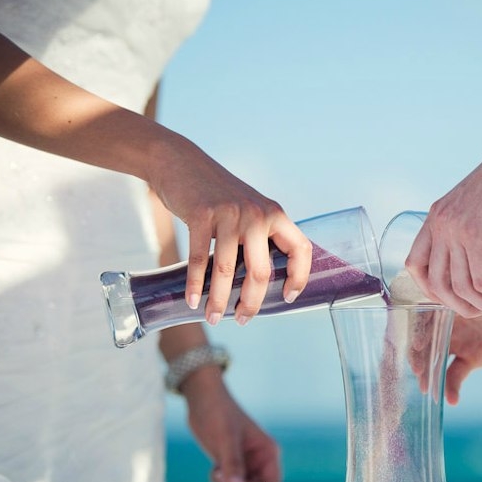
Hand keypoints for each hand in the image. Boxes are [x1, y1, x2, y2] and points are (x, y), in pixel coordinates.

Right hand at [147, 136, 311, 325]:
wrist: (181, 162)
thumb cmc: (216, 195)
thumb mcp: (249, 209)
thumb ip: (259, 236)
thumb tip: (261, 281)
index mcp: (275, 214)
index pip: (301, 250)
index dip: (299, 277)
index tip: (288, 297)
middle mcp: (257, 214)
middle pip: (261, 272)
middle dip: (251, 303)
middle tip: (242, 320)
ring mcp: (230, 214)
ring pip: (226, 270)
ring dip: (219, 300)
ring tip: (214, 318)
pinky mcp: (201, 215)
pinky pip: (198, 259)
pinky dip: (195, 284)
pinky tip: (193, 301)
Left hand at [180, 368, 280, 481]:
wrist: (203, 401)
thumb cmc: (218, 413)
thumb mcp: (225, 438)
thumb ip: (232, 464)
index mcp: (268, 452)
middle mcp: (261, 461)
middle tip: (219, 477)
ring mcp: (247, 465)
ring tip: (215, 471)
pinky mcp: (233, 466)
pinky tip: (213, 470)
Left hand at [406, 156, 481, 316]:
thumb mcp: (475, 210)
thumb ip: (467, 233)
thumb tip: (478, 264)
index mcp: (434, 219)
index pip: (415, 265)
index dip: (431, 290)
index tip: (458, 300)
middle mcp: (439, 225)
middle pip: (438, 285)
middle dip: (465, 307)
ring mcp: (454, 230)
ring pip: (462, 288)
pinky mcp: (474, 235)